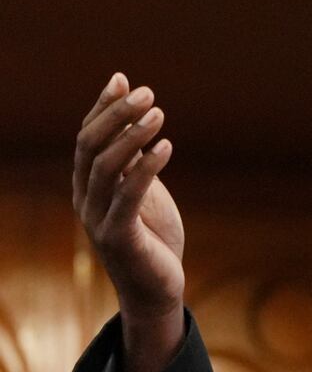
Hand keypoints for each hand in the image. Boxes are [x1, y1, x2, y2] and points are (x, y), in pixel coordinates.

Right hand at [73, 73, 186, 371]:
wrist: (158, 291)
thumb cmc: (153, 241)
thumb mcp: (145, 195)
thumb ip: (136, 163)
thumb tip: (138, 122)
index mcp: (88, 187)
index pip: (87, 138)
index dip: (102, 108)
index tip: (123, 80)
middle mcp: (85, 199)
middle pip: (91, 146)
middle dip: (116, 115)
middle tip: (147, 93)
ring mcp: (97, 218)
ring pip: (106, 166)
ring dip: (132, 135)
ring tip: (159, 113)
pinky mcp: (119, 237)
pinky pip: (129, 194)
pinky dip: (146, 167)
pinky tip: (166, 146)